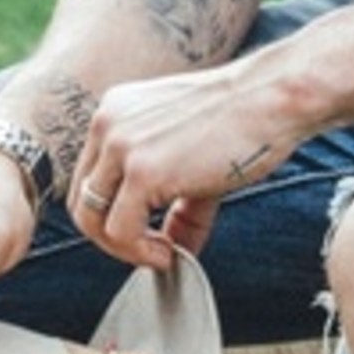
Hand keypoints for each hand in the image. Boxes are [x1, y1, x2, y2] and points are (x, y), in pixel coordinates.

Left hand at [68, 56, 297, 268]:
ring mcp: (121, 146)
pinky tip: (170, 253)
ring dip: (125, 250)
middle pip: (80, 202)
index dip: (113, 216)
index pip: (89, 179)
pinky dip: (141, 253)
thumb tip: (177, 251)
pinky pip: (120, 231)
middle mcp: (108, 124)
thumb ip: (178, 205)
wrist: (273, 98)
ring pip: (91, 221)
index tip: (149, 235)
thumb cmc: (246, 122)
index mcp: (115, 113)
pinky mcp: (143, 171)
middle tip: (152, 252)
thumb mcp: (195, 160)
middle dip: (112, 239)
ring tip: (162, 254)